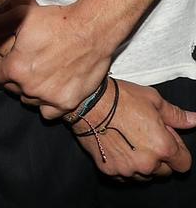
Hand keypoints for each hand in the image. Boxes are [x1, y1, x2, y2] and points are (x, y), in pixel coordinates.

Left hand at [0, 1, 110, 116]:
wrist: (91, 30)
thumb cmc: (55, 21)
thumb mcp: (19, 16)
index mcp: (15, 68)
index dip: (2, 63)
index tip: (12, 55)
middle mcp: (30, 88)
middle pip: (11, 88)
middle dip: (16, 76)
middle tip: (30, 59)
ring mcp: (49, 99)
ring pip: (29, 100)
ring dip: (31, 89)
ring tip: (43, 69)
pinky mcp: (67, 104)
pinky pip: (49, 111)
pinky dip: (48, 101)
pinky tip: (54, 84)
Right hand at [70, 79, 195, 179]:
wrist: (87, 101)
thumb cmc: (119, 98)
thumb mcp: (153, 100)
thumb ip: (176, 115)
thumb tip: (193, 120)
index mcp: (162, 147)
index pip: (184, 163)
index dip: (177, 149)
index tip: (166, 137)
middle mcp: (147, 164)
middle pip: (165, 171)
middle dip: (160, 157)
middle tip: (146, 135)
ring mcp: (128, 170)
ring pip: (144, 175)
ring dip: (142, 162)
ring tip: (129, 139)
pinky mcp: (110, 171)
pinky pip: (125, 175)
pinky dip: (125, 164)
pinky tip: (118, 145)